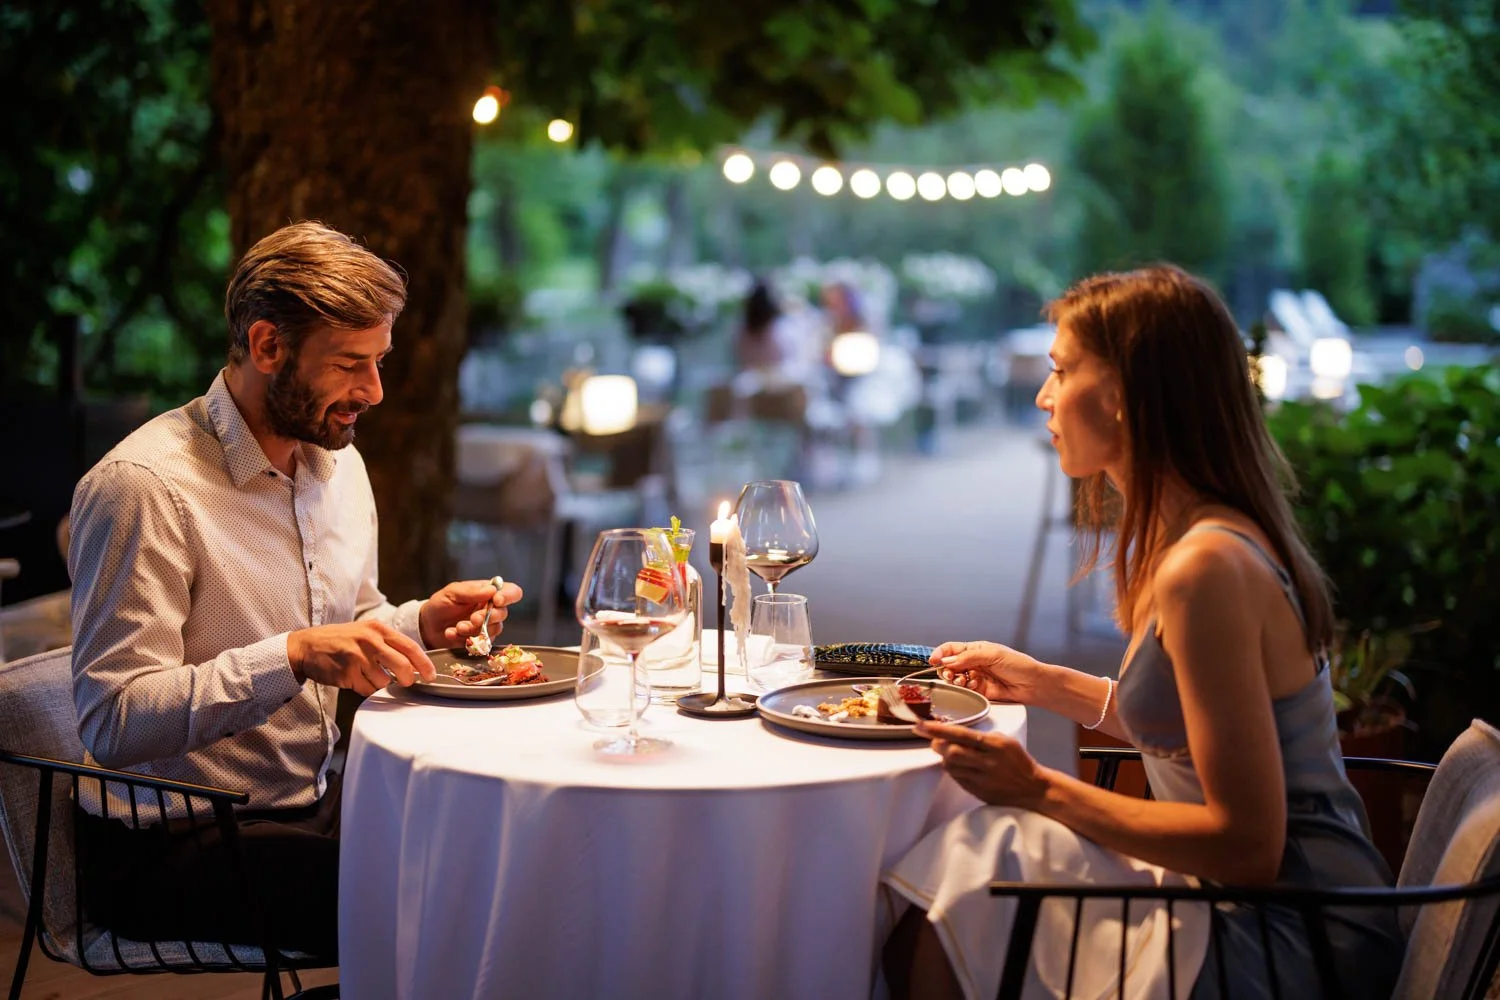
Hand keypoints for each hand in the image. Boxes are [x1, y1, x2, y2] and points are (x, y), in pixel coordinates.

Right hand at [287, 621, 434, 695]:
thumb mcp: (365, 632)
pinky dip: (366, 689)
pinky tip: (356, 679)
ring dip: (381, 684)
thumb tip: (413, 664)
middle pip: (402, 666)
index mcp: (378, 629)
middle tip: (407, 682)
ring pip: (384, 681)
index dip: (424, 663)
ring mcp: (357, 658)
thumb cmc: (340, 640)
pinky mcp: (347, 673)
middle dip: (408, 679)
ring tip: (367, 675)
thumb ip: (388, 644)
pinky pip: (367, 689)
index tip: (431, 675)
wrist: (307, 646)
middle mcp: (369, 641)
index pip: (410, 647)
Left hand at [418, 578, 524, 649]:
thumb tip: (492, 590)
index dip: (509, 596)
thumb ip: (472, 592)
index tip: (497, 600)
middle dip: (488, 617)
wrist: (427, 626)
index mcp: (488, 593)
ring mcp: (487, 626)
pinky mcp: (480, 641)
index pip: (511, 591)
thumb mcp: (452, 592)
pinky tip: (452, 633)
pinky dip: (465, 639)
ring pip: (493, 630)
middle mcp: (491, 609)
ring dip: (474, 630)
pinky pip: (481, 643)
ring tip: (457, 627)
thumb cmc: (441, 604)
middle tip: (472, 618)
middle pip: (503, 614)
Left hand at [918, 719, 1051, 808]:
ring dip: (945, 758)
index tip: (921, 725)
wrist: (1033, 789)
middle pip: (952, 753)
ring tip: (949, 754)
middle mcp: (988, 762)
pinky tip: (959, 766)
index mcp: (996, 745)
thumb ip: (981, 737)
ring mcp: (982, 779)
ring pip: (951, 766)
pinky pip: (956, 779)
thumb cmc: (1018, 761)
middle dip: (938, 745)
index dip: (938, 729)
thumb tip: (953, 735)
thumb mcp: (1005, 741)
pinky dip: (953, 770)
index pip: (962, 734)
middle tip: (935, 741)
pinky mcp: (978, 792)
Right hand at [929, 640, 1046, 704]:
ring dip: (955, 680)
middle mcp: (973, 662)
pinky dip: (965, 688)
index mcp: (976, 649)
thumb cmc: (1018, 665)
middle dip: (947, 669)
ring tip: (963, 681)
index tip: (933, 661)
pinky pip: (964, 689)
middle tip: (950, 675)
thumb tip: (947, 661)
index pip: (951, 649)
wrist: (1033, 684)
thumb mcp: (992, 654)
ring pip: (955, 678)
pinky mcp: (979, 690)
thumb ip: (968, 657)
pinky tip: (972, 686)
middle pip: (950, 665)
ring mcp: (976, 676)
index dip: (940, 654)